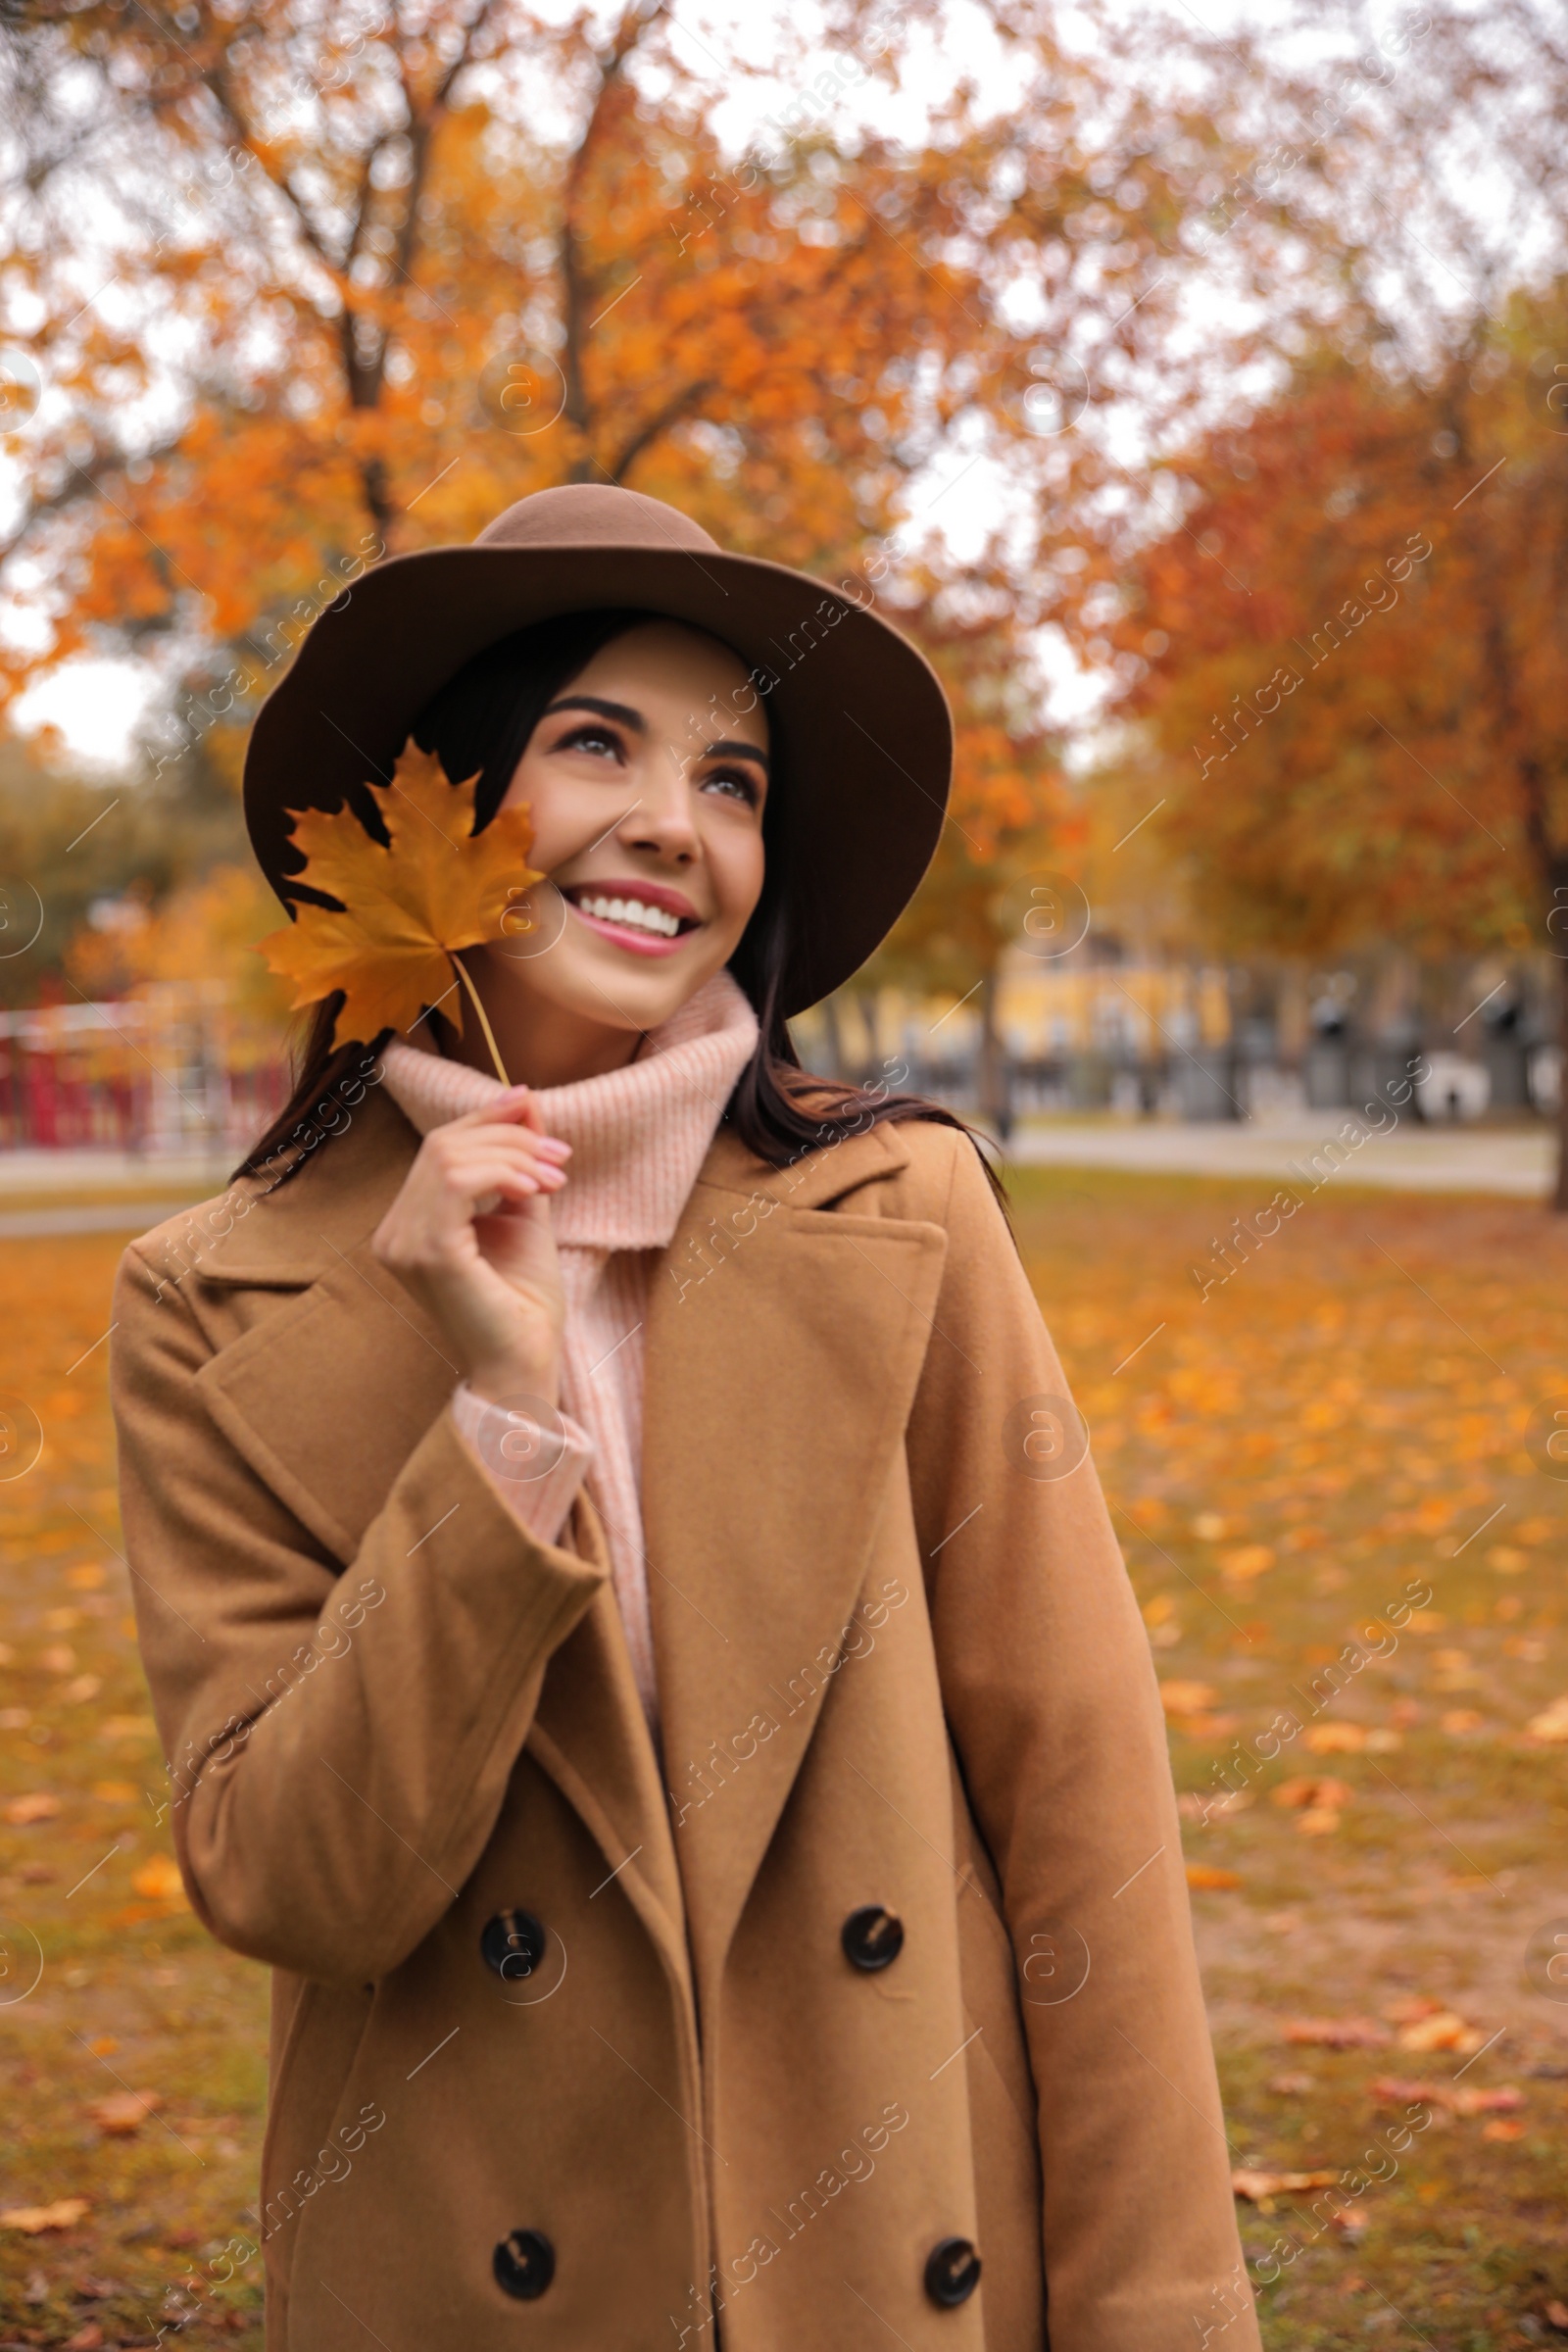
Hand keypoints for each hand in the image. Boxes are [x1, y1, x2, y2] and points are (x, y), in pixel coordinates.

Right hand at [371, 1088, 570, 1406]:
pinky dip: (502, 1172)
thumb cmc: (524, 1303)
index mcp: (409, 1224)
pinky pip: (457, 1182)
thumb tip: (525, 1098)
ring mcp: (403, 1243)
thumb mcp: (524, 1215)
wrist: (526, 1362)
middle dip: (508, 1136)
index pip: (437, 1149)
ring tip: (554, 1176)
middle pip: (442, 1145)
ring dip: (512, 1155)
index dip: (484, 1119)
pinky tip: (534, 1189)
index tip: (532, 1106)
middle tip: (560, 1155)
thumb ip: (518, 1163)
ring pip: (448, 1157)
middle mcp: (393, 1232)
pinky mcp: (427, 1252)